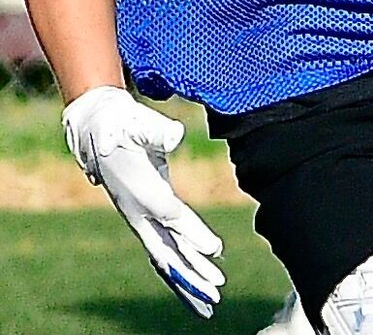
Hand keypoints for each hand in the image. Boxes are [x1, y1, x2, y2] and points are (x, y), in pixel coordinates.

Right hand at [63, 86, 224, 317]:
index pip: (170, 217)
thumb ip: (157, 132)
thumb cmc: (125, 126)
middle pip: (167, 249)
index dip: (192, 233)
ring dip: (187, 281)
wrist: (98, 131)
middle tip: (218, 291)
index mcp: (140, 191)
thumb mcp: (139, 125)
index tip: (216, 250)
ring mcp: (140, 220)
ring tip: (212, 304)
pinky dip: (178, 271)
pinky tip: (196, 286)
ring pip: (164, 258)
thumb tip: (176, 135)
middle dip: (191, 272)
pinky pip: (162, 252)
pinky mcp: (146, 219)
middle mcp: (138, 213)